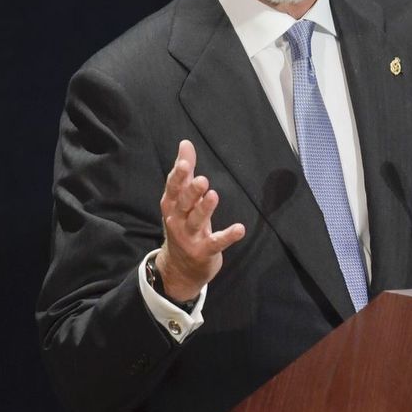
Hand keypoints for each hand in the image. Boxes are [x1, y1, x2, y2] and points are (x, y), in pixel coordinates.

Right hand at [156, 140, 244, 301]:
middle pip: (183, 204)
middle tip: (202, 179)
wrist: (179, 268)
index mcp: (171, 205)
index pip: (173, 188)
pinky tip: (240, 229)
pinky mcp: (203, 252)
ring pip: (196, 222)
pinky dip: (227, 236)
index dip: (178, 175)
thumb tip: (185, 143)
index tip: (185, 161)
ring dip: (204, 209)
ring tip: (214, 195)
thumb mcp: (181, 200)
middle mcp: (176, 221)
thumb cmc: (183, 225)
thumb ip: (184, 172)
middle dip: (191, 192)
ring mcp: (189, 238)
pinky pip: (216, 243)